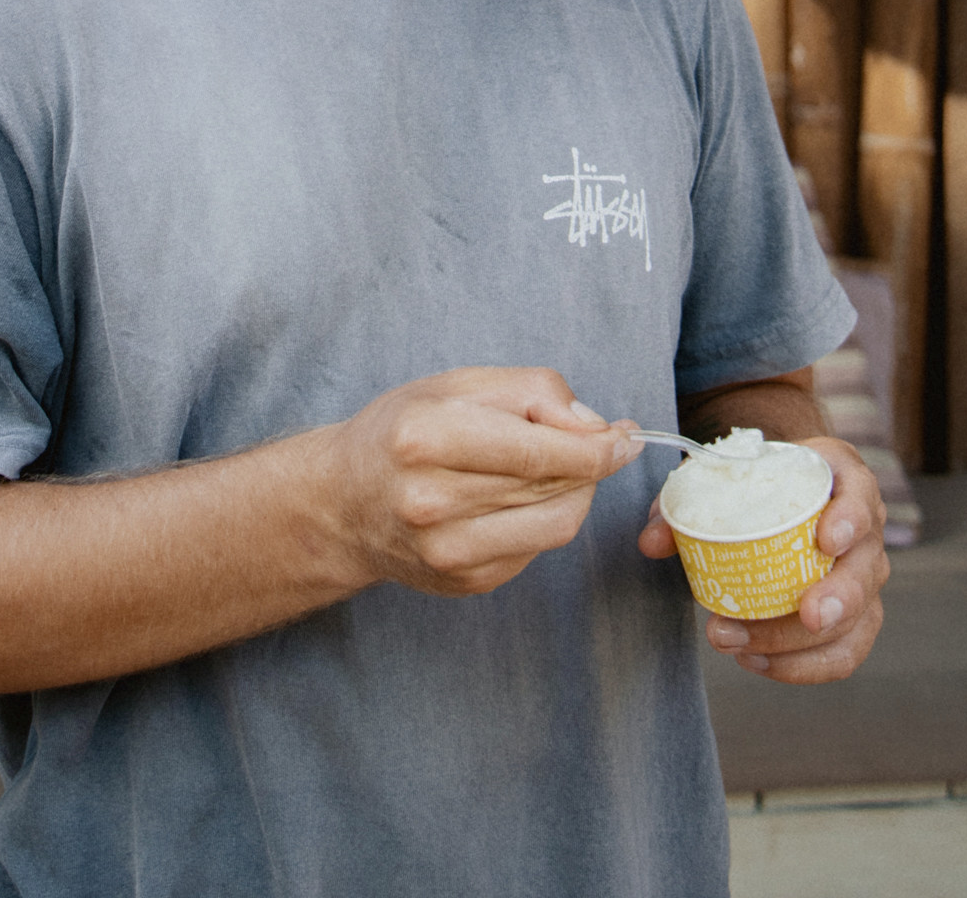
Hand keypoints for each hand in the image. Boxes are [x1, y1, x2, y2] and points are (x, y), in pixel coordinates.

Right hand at [329, 367, 641, 598]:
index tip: (625, 436)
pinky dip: (544, 518)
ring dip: (575, 492)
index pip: (537, 451)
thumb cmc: (401, 432)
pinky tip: (519, 499)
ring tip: (561, 467)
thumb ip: (530, 391)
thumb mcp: (455, 385)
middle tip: (604, 442)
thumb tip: (594, 427)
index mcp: (425, 439)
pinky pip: (536, 548)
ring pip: (555, 524)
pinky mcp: (464, 582)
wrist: (342, 504)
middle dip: (590, 462)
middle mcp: (431, 502)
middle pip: (551, 486)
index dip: (595, 447)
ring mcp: (447, 552)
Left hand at [636, 436, 888, 682]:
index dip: (849, 520)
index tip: (824, 540)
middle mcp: (865, 530)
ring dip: (800, 643)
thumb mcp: (722, 475)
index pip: (860, 497)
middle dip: (837, 599)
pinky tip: (756, 661)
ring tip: (741, 646)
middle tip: (803, 615)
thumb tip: (650, 542)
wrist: (782, 489)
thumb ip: (684, 503)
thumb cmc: (754, 480)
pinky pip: (843, 653)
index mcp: (842, 479)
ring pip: (855, 622)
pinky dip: (802, 667)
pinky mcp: (856, 616)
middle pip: (864, 571)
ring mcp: (864, 577)